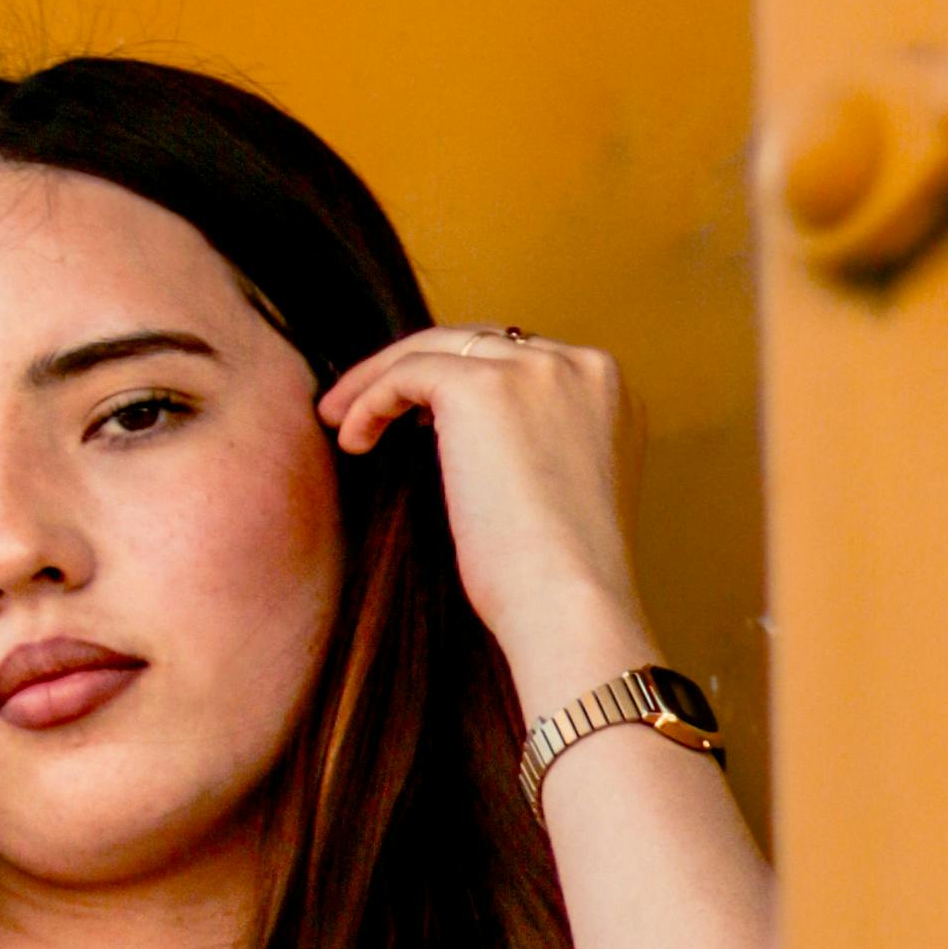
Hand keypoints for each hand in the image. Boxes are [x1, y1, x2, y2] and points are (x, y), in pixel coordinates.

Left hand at [316, 324, 652, 701]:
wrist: (568, 605)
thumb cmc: (558, 578)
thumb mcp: (561, 491)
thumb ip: (536, 445)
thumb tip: (466, 435)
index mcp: (606, 390)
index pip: (519, 360)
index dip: (463, 382)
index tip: (420, 419)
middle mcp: (577, 365)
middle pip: (478, 343)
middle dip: (418, 372)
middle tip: (364, 409)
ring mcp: (534, 369)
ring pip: (437, 349)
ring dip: (380, 379)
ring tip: (341, 420)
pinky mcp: (482, 388)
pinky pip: (408, 372)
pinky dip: (370, 398)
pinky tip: (352, 440)